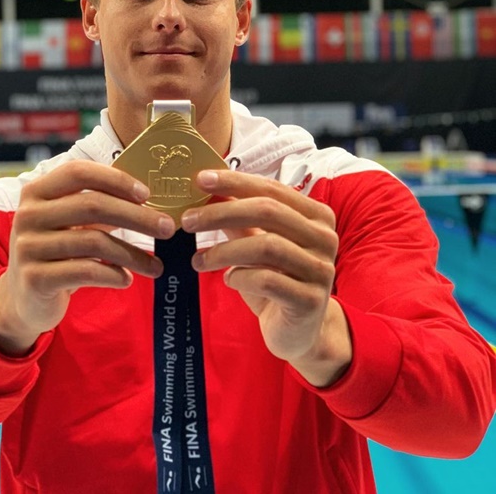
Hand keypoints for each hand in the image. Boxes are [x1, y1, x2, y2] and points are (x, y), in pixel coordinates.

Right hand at [0, 160, 175, 354]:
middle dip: (137, 216)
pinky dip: (113, 275)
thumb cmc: (59, 251)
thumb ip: (99, 204)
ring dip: (133, 255)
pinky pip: (86, 272)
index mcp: (37, 192)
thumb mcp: (71, 222)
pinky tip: (127, 279)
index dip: (115, 179)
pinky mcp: (35, 279)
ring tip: (156, 266)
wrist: (24, 299)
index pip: (79, 172)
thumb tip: (148, 196)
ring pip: (94, 242)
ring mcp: (28, 247)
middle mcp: (28, 215)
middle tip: (167, 228)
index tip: (146, 193)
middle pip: (92, 205)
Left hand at [180, 169, 350, 386]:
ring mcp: (320, 270)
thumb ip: (238, 217)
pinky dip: (240, 277)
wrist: (300, 331)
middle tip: (187, 220)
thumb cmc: (276, 279)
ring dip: (223, 251)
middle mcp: (324, 238)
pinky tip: (229, 280)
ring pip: (266, 246)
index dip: (234, 182)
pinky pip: (267, 281)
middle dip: (221, 213)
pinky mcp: (311, 301)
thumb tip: (207, 188)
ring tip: (197, 260)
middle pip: (267, 212)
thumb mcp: (256, 243)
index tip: (200, 180)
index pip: (271, 189)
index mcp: (315, 215)